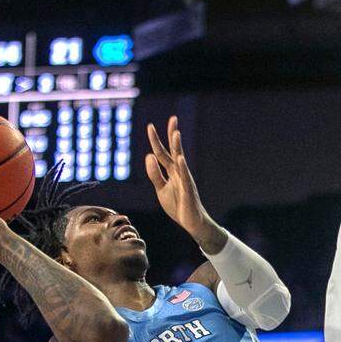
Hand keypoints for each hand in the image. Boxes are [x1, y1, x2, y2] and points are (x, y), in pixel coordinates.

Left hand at [145, 116, 212, 238]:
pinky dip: (182, 168)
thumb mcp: (161, 189)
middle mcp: (180, 172)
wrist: (191, 223)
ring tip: (176, 133)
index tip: (150, 125)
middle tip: (173, 118)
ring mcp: (185, 180)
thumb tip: (148, 155)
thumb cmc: (178, 205)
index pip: (163, 153)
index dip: (156, 140)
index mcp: (172, 172)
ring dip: (178, 147)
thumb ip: (154, 174)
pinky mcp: (188, 191)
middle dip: (172, 135)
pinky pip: (184, 178)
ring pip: (180, 161)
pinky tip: (180, 158)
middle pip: (174, 150)